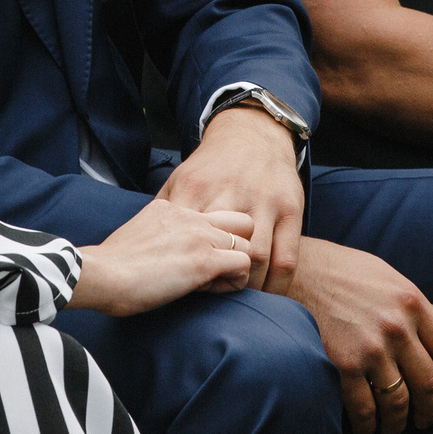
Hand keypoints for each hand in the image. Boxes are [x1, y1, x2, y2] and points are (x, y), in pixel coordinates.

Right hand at [71, 199, 255, 314]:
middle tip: (215, 269)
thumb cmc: (112, 265)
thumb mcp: (139, 235)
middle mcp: (190, 214)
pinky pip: (243, 264)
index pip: (213, 215)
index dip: (212, 239)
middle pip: (241, 220)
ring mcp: (198, 235)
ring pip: (247, 243)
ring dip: (235, 266)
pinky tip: (209, 290)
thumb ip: (161, 236)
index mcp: (172, 206)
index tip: (194, 261)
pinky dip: (233, 282)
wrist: (100, 274)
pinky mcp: (204, 260)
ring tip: (211, 283)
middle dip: (236, 245)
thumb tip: (169, 255)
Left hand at [157, 100, 303, 292]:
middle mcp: (231, 192)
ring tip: (238, 299)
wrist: (251, 134)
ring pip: (257, 257)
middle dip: (217, 281)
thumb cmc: (211, 167)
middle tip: (212, 296)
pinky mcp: (291, 209)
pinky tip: (266, 297)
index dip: (184, 270)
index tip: (182, 288)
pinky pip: (286, 260)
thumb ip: (167, 210)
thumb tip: (141, 243)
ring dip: (248, 286)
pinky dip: (276, 287)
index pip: (187, 240)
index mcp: (197, 187)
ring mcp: (265, 201)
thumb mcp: (181, 179)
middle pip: (223, 251)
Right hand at [280, 238, 432, 433]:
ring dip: (399, 423)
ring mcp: (371, 348)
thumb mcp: (385, 276)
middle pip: (429, 383)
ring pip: (398, 402)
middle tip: (426, 419)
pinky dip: (368, 424)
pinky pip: (364, 408)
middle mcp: (397, 327)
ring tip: (395, 429)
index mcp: (411, 302)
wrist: (291, 271)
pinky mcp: (343, 365)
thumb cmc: (338, 271)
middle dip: (431, 409)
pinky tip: (367, 427)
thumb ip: (413, 303)